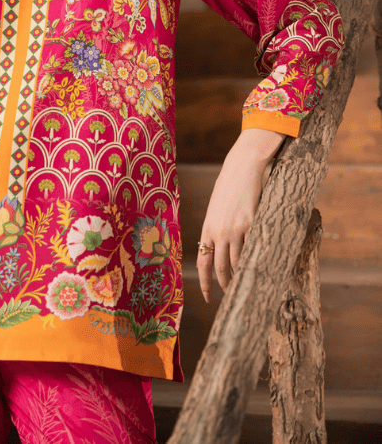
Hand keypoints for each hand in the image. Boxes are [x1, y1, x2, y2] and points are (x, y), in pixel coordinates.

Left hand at [197, 128, 283, 301]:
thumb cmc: (228, 187)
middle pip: (222, 268)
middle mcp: (220, 232)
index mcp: (207, 228)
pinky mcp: (253, 224)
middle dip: (226, 285)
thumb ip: (216, 228)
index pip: (203, 262)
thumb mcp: (216, 209)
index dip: (205, 283)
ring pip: (240, 263)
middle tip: (231, 295)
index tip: (208, 297)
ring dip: (243, 276)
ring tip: (247, 285)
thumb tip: (218, 248)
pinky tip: (261, 267)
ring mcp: (237, 229)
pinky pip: (255, 249)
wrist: (242, 167)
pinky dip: (257, 260)